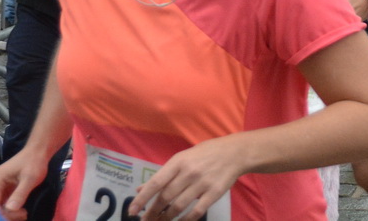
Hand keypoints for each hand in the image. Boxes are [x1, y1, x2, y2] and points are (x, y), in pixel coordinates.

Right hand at [0, 148, 48, 220]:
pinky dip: (11, 211)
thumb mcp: (30, 178)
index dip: (3, 213)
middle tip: (24, 214)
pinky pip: (2, 206)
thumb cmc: (34, 162)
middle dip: (7, 215)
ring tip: (24, 213)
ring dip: (10, 214)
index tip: (18, 214)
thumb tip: (10, 209)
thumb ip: (20, 193)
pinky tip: (21, 213)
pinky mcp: (2, 192)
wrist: (37, 153)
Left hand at [129, 134, 247, 220]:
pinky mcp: (214, 193)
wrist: (236, 152)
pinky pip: (196, 212)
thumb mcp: (183, 158)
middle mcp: (189, 172)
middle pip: (166, 197)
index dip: (142, 198)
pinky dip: (185, 220)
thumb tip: (141, 189)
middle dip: (153, 212)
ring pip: (178, 206)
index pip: (156, 182)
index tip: (132, 211)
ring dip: (166, 218)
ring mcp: (202, 183)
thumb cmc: (206, 153)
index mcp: (179, 161)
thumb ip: (163, 174)